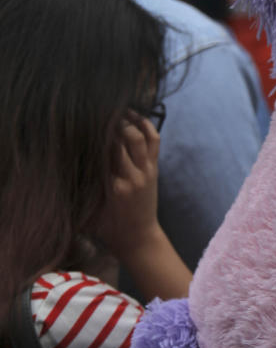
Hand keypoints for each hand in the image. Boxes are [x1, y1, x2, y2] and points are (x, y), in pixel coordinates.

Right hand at [88, 112, 161, 264]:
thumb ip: (74, 194)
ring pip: (137, 136)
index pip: (99, 151)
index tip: (76, 122)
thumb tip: (50, 176)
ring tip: (110, 110)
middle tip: (92, 110)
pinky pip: (153, 140)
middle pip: (119, 139)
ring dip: (124, 120)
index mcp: (112, 186)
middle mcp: (130, 176)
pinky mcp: (154, 168)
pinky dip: (145, 124)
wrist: (138, 238)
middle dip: (105, 122)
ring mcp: (145, 171)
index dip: (88, 135)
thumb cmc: (106, 227)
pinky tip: (133, 114)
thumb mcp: (86, 212)